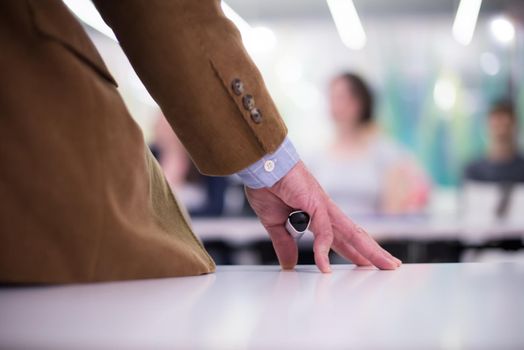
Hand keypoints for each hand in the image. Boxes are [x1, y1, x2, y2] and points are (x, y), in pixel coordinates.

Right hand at [245, 161, 401, 272]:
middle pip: (355, 235)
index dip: (354, 252)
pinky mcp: (317, 204)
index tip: (366, 264)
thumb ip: (284, 245)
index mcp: (316, 216)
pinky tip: (324, 267)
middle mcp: (326, 211)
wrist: (261, 167)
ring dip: (369, 250)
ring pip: (352, 233)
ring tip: (384, 265)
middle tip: (391, 266)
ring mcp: (324, 207)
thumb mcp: (275, 225)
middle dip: (372, 252)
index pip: (340, 239)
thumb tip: (290, 264)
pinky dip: (323, 251)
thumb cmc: (267, 187)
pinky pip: (324, 232)